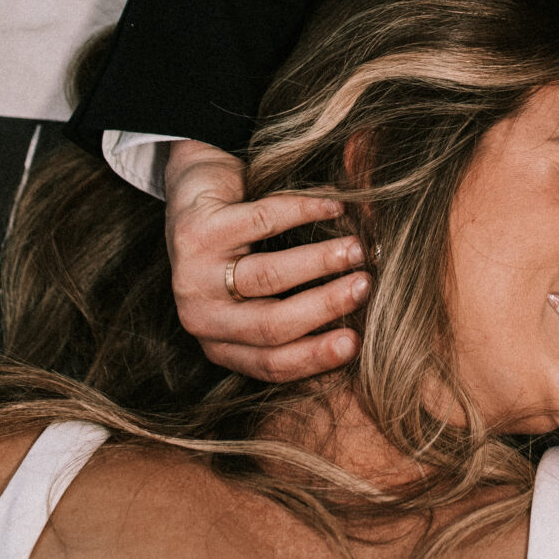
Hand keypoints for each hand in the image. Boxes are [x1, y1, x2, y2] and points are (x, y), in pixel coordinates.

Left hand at [165, 140, 370, 382]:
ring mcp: (192, 275)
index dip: (315, 356)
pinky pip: (261, 221)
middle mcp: (202, 318)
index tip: (356, 342)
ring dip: (319, 261)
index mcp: (221, 343)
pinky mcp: (195, 231)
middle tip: (366, 286)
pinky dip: (305, 212)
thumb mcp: (257, 295)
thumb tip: (360, 329)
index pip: (270, 364)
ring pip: (266, 276)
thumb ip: (294, 314)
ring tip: (357, 249)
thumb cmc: (241, 251)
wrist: (194, 195)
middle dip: (324, 306)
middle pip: (270, 325)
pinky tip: (335, 208)